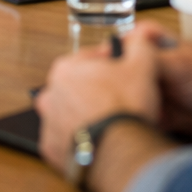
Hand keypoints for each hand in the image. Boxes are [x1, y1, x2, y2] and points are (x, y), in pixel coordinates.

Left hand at [36, 23, 162, 173]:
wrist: (120, 152)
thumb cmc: (125, 107)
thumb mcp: (142, 65)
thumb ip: (139, 45)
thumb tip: (139, 39)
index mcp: (65, 69)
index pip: (88, 60)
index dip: (109, 65)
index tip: (122, 73)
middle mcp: (50, 94)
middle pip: (77, 87)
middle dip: (95, 91)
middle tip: (118, 100)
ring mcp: (49, 123)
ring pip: (69, 114)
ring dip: (85, 116)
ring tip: (109, 122)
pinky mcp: (53, 150)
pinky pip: (67, 141)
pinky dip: (80, 141)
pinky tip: (98, 141)